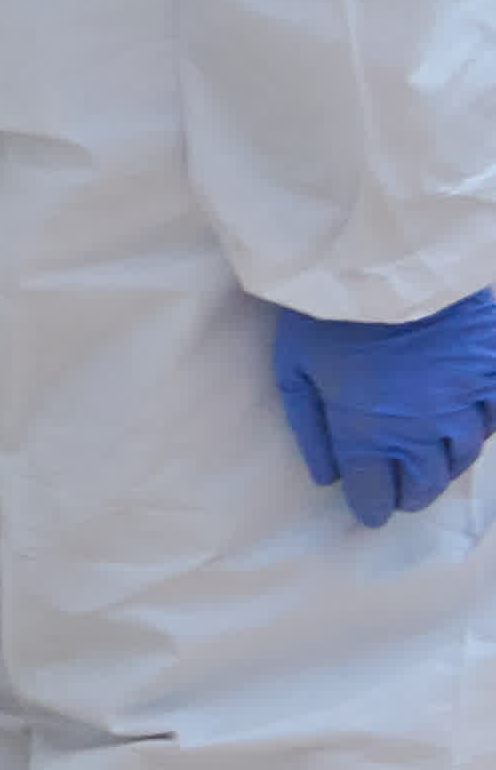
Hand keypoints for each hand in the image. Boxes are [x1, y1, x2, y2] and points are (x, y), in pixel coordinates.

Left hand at [276, 294, 495, 524]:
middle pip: (425, 484)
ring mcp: (466, 405)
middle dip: (411, 493)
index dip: (372, 506)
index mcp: (368, 433)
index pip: (376, 493)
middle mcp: (424, 432)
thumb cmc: (327, 309)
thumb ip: (310, 426)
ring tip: (430, 464)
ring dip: (444, 465)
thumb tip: (326, 478)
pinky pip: (493, 418)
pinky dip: (481, 426)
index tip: (369, 510)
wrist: (388, 259)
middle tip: (401, 493)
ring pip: (462, 456)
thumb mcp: (294, 366)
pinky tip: (469, 423)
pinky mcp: (493, 375)